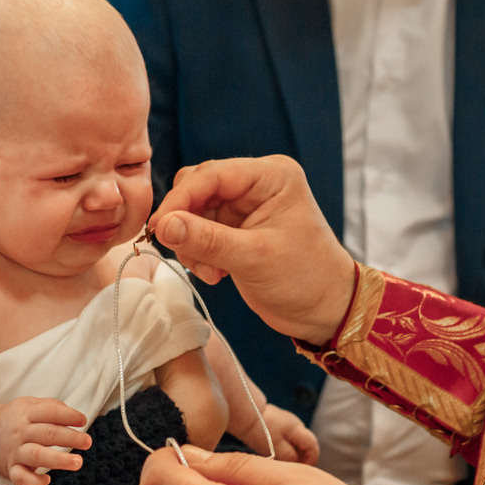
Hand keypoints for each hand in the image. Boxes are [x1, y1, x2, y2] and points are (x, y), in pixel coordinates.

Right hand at [0, 396, 90, 484]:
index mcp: (27, 413)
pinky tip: (47, 480)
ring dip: (58, 460)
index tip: (82, 420)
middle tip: (87, 442)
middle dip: (70, 438)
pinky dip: (33, 481)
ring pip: (37, 455)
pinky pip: (21, 477)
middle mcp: (21, 432)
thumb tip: (72, 413)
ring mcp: (15, 451)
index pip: (50, 411)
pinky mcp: (11, 469)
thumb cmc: (17, 419)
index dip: (68, 415)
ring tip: (78, 462)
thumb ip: (50, 406)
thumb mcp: (29, 405)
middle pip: (48, 433)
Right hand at [149, 156, 356, 345]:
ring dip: (192, 242)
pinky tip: (216, 273)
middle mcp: (257, 184)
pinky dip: (199, 252)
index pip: (211, 174)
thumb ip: (206, 240)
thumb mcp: (254, 258)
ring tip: (210, 271)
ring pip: (194, 210)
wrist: (325, 310)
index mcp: (271, 176)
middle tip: (183, 252)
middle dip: (185, 221)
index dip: (181, 199)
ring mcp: (245, 205)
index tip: (159, 227)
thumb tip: (164, 226)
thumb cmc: (306, 279)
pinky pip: (200, 230)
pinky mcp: (236, 227)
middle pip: (198, 187)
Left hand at [258, 404, 319, 463]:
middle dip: (302, 456)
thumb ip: (290, 457)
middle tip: (291, 466)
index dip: (311, 459)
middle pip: (305, 442)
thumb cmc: (260, 430)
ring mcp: (285, 420)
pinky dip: (283, 445)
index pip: (313, 445)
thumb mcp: (277, 448)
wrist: (243, 412)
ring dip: (292, 451)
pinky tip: (272, 450)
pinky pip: (285, 435)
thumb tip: (298, 463)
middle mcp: (294, 423)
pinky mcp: (275, 420)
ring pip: (295, 439)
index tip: (303, 468)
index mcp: (298, 429)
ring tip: (280, 460)